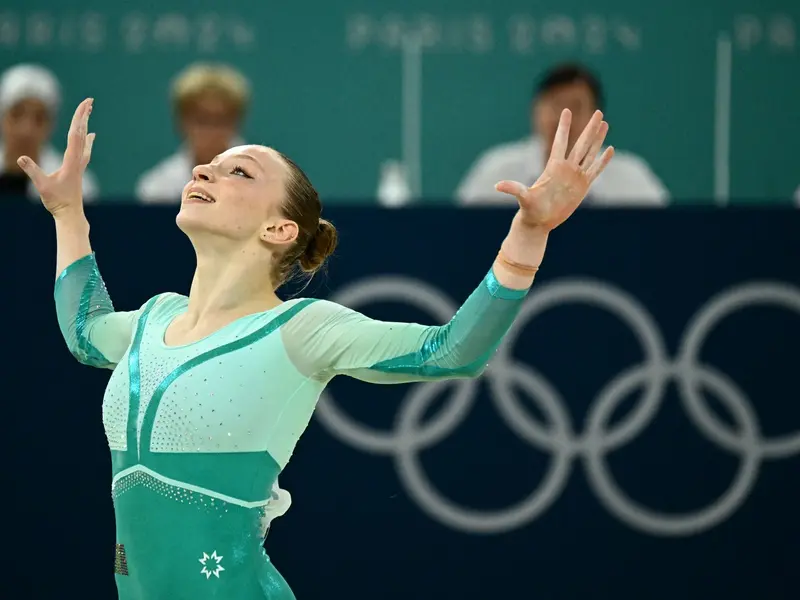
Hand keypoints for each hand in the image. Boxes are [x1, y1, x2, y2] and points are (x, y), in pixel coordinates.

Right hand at [17, 98, 94, 216]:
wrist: (70, 214)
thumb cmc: (57, 201)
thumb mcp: (42, 185)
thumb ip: (32, 171)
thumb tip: (21, 158)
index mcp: (71, 160)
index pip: (75, 135)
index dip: (79, 119)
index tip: (85, 106)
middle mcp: (78, 160)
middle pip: (81, 133)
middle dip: (84, 116)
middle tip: (90, 101)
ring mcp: (79, 164)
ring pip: (84, 140)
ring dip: (85, 124)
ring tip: (89, 112)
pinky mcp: (77, 169)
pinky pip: (84, 149)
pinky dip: (87, 139)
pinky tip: (91, 136)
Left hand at [495, 109, 613, 230]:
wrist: (540, 222)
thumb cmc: (530, 209)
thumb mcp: (523, 198)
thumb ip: (514, 189)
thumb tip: (497, 186)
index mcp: (553, 166)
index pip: (560, 142)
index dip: (564, 127)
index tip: (567, 110)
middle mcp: (566, 168)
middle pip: (581, 143)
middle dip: (589, 128)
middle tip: (598, 111)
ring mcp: (575, 175)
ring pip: (589, 153)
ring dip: (597, 139)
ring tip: (604, 123)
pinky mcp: (582, 186)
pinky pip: (595, 170)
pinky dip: (603, 161)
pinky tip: (610, 149)